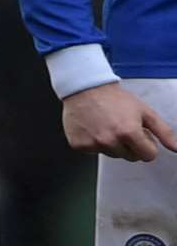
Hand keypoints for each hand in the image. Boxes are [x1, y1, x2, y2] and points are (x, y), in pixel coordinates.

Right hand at [62, 82, 176, 160]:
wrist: (85, 88)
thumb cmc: (115, 98)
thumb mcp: (145, 111)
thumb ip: (164, 131)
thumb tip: (176, 148)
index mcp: (129, 133)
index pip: (148, 156)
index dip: (147, 145)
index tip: (140, 135)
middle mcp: (110, 141)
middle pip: (130, 157)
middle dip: (130, 145)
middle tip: (122, 128)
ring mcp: (93, 144)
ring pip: (112, 155)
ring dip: (112, 144)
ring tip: (106, 126)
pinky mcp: (78, 145)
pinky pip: (93, 151)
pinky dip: (93, 142)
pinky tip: (93, 128)